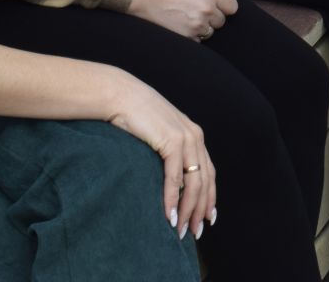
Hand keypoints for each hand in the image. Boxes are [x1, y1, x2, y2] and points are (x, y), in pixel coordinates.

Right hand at [102, 72, 216, 239]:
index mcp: (194, 135)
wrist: (119, 95)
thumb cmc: (134, 116)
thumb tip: (168, 178)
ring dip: (187, 210)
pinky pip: (175, 177)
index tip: (208, 219)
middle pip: (205, 182)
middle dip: (200, 210)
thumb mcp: (158, 134)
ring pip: (193, 183)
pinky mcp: (170, 141)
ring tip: (180, 230)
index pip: (209, 173)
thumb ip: (168, 151)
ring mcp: (185, 138)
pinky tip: (168, 215)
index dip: (210, 198)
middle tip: (194, 233)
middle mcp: (195, 137)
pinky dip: (173, 198)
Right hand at [126, 0, 238, 41]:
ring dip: (202, 27)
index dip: (224, 6)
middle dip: (211, 17)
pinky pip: (198, 40)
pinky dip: (191, 35)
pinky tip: (179, 24)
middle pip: (221, 21)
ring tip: (185, 16)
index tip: (214, 5)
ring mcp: (198, 24)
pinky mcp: (187, 37)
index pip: (232, 7)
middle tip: (193, 9)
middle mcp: (208, 9)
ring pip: (210, 32)